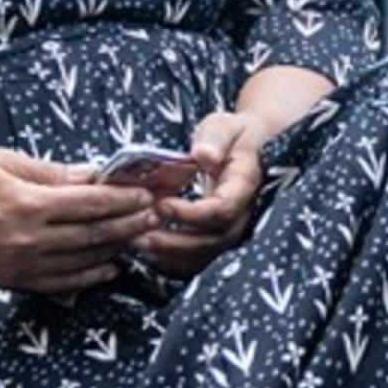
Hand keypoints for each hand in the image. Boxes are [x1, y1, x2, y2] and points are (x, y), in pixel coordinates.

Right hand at [0, 148, 164, 293]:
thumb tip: (89, 175)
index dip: (123, 198)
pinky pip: (59, 283)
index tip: (146, 193)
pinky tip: (109, 269)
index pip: (90, 202)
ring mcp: (20, 263)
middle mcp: (28, 238)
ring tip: (141, 236)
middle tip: (156, 213)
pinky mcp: (11, 280)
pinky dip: (88, 278)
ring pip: (82, 259)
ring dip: (116, 248)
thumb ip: (48, 172)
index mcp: (27, 203)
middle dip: (130, 223)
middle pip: (93, 233)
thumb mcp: (1, 161)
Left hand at [133, 110, 267, 276]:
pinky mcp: (220, 237)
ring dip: (172, 255)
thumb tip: (203, 155)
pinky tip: (150, 252)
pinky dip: (175, 261)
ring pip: (207, 255)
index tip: (161, 204)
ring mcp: (234, 228)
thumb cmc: (232, 135)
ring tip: (139, 245)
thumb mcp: (224, 126)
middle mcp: (244, 213)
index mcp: (245, 185)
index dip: (190, 214)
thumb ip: (215, 138)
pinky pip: (201, 259)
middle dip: (176, 243)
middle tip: (140, 237)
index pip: (222, 210)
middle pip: (214, 240)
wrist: (248, 148)